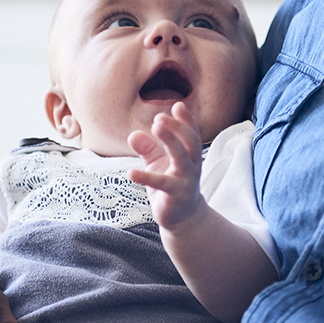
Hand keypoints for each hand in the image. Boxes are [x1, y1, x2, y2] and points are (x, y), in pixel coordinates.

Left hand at [127, 102, 208, 230]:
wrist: (181, 218)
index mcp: (189, 156)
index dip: (186, 120)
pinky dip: (146, 177)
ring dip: (171, 140)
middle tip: (160, 117)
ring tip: (155, 126)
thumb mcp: (157, 164)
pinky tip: (131, 173)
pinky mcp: (176, 196)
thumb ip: (147, 149)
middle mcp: (192, 166)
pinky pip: (161, 184)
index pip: (191, 134)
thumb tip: (133, 134)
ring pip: (181, 158)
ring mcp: (186, 181)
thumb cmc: (169, 184)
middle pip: (189, 142)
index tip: (178, 105)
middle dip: (177, 127)